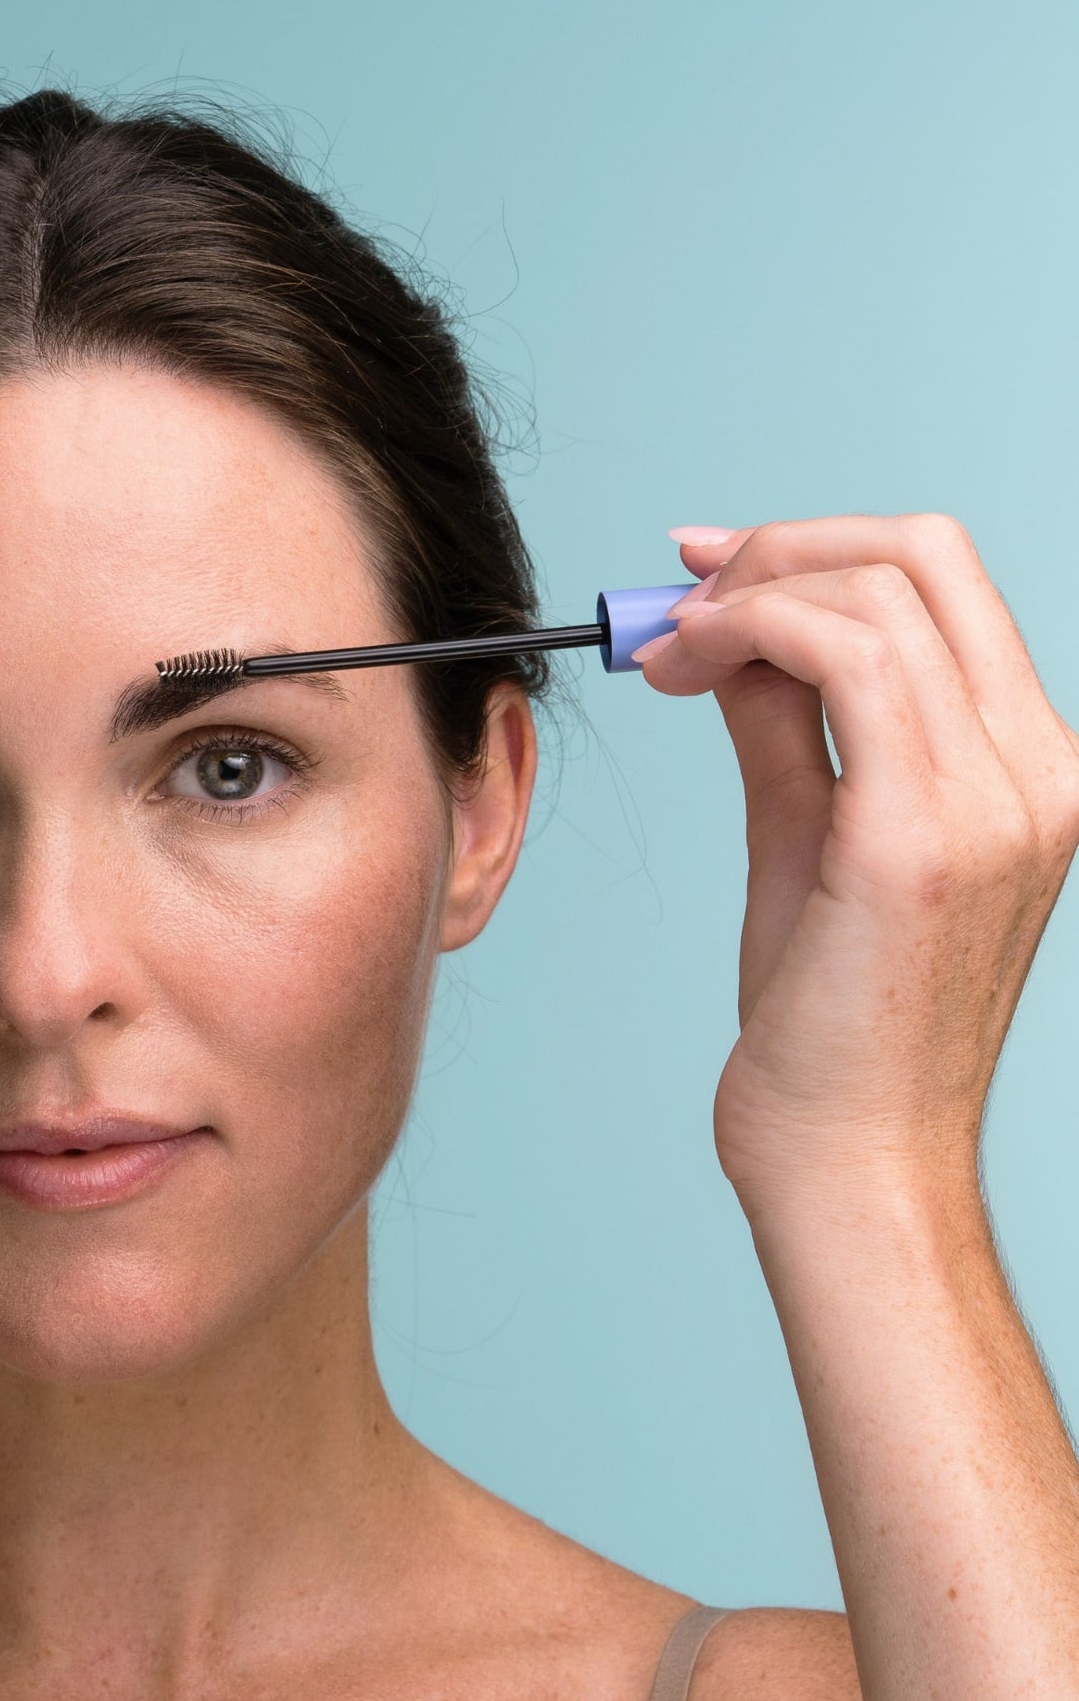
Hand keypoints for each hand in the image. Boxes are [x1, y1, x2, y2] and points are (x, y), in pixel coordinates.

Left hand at [636, 515, 1078, 1210]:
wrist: (847, 1155)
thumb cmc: (828, 1020)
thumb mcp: (807, 835)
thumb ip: (786, 726)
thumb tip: (735, 637)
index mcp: (1029, 767)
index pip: (948, 588)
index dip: (818, 547)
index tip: (708, 566)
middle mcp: (1039, 769)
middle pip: (926, 556)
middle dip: (781, 545)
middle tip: (678, 587)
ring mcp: (998, 799)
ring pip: (880, 593)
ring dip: (747, 591)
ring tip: (661, 648)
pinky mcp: (924, 836)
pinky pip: (846, 659)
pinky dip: (751, 632)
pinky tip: (683, 668)